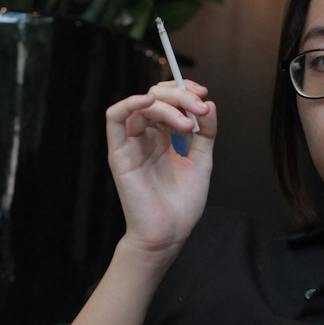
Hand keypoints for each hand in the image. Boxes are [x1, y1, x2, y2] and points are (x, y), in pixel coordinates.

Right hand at [105, 78, 216, 254]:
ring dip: (167, 105)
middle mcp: (146, 136)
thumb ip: (206, 132)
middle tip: (199, 107)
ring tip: (187, 123)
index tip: (204, 97)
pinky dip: (130, 103)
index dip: (185, 91)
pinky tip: (149, 102)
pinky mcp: (119, 152)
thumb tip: (209, 104)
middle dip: (180, 95)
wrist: (169, 232)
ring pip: (141, 105)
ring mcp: (131, 143)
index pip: (169, 101)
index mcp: (164, 137)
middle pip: (156, 97)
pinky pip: (114, 118)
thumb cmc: (182, 203)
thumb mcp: (202, 161)